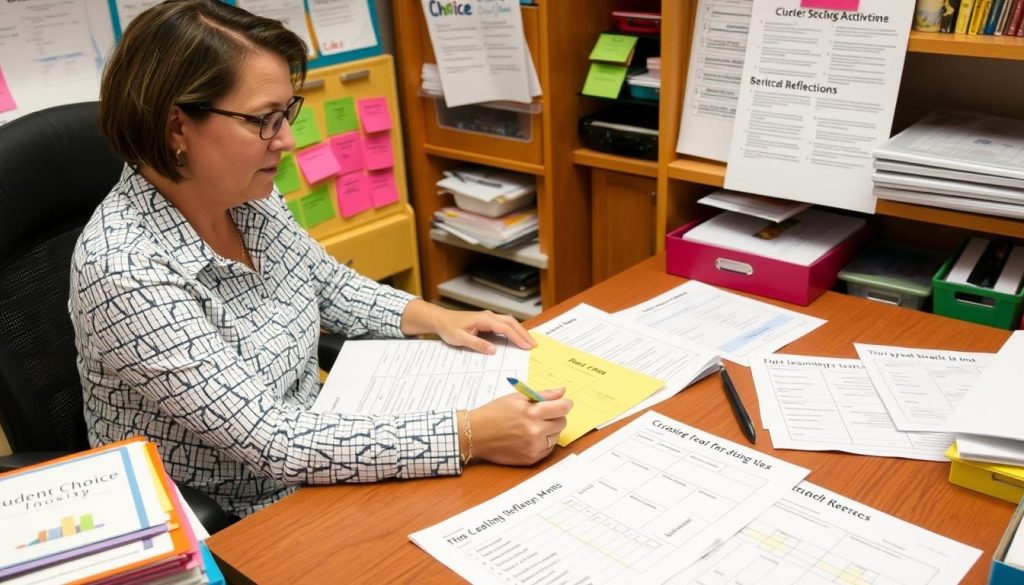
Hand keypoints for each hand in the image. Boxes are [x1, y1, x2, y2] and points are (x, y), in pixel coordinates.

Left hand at [401, 300, 534, 353]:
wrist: (441, 320)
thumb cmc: (449, 328)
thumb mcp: (460, 339)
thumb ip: (477, 344)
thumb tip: (493, 350)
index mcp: (484, 319)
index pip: (505, 328)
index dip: (517, 337)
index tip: (527, 346)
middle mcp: (489, 316)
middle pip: (511, 323)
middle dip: (523, 333)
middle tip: (533, 345)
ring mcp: (488, 318)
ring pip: (509, 322)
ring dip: (519, 331)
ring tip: (529, 342)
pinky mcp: (487, 322)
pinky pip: (503, 325)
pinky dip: (513, 331)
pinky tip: (517, 339)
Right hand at [464, 388, 572, 465]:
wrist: (475, 435)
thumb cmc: (494, 413)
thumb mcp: (516, 398)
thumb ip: (542, 395)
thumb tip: (562, 392)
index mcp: (531, 412)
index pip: (562, 408)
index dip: (566, 404)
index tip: (565, 403)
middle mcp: (535, 431)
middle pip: (562, 422)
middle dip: (556, 416)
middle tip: (543, 414)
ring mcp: (533, 447)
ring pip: (557, 436)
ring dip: (551, 430)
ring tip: (534, 426)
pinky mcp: (531, 458)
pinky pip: (549, 449)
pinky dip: (544, 442)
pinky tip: (531, 437)